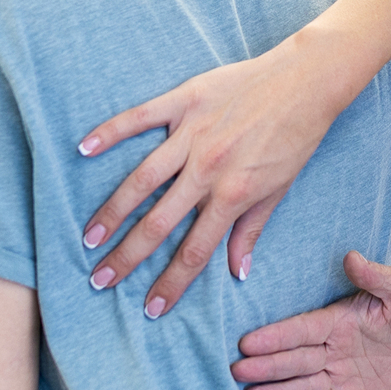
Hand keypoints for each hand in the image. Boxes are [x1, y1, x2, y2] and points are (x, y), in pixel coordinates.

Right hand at [77, 40, 352, 316]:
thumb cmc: (296, 137)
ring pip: (141, 179)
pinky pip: (139, 118)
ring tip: (89, 236)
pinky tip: (83, 149)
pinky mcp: (184, 101)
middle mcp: (208, 170)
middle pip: (158, 223)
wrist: (307, 81)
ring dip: (112, 210)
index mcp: (233, 195)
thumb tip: (238, 273)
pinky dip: (110, 133)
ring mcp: (193, 134)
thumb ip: (252, 230)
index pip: (194, 251)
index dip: (171, 283)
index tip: (150, 308)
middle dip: (127, 256)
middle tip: (99, 280)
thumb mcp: (279, 189)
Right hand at [231, 252, 390, 389]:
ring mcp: (339, 373)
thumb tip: (352, 258)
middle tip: (237, 372)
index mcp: (336, 321)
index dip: (275, 337)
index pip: (300, 330)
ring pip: (304, 385)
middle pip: (294, 359)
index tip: (247, 342)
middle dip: (267, 366)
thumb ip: (378, 275)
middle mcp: (331, 348)